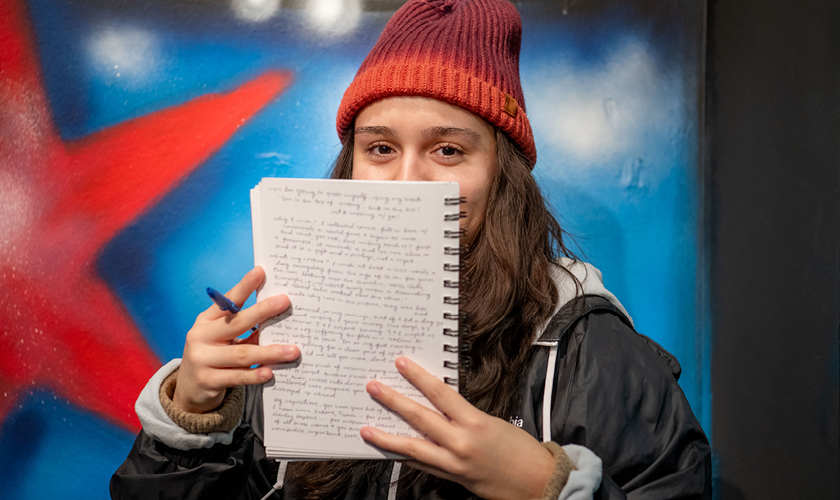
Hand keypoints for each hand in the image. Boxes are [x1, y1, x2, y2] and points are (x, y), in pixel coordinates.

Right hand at [172, 266, 299, 413]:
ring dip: (269, 351)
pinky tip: (269, 372)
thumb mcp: (223, 338)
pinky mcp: (207, 381)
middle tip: (285, 302)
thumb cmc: (214, 355)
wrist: (189, 389)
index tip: (260, 272)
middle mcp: (200, 336)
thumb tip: (278, 314)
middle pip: (236, 323)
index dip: (243, 286)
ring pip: (241, 354)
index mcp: (206, 321)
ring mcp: (201, 359)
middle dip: (262, 311)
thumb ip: (244, 327)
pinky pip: (236, 377)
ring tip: (292, 350)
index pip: (227, 301)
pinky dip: (254, 374)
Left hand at [360, 357, 554, 499]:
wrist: (536, 483)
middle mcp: (460, 444)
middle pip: (419, 419)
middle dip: (393, 401)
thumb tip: (437, 403)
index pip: (440, 394)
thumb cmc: (521, 450)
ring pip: (412, 447)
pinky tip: (389, 450)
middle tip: (373, 388)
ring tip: (367, 428)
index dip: (418, 377)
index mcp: (474, 423)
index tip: (401, 363)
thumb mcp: (492, 422)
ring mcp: (453, 464)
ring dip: (386, 437)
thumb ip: (464, 415)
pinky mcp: (452, 478)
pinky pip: (421, 465)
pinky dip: (403, 457)